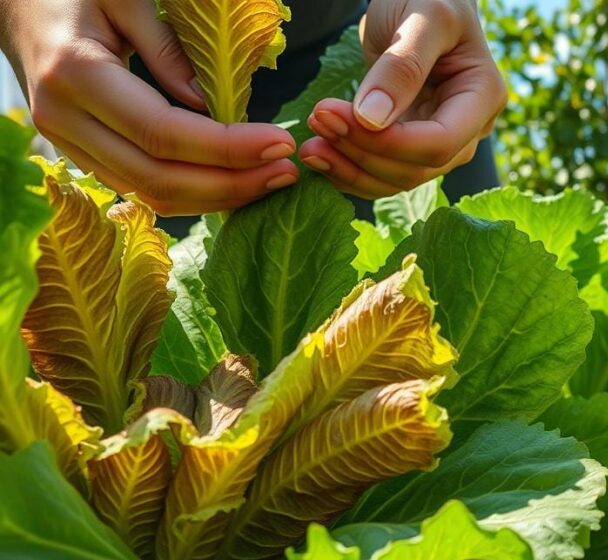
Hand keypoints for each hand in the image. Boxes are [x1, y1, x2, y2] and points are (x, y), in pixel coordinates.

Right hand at [0, 0, 298, 215]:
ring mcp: (67, 144)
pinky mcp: (80, 155)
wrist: (19, 6)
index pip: (163, 132)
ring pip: (149, 194)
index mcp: (75, 74)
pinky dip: (192, 193)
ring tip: (271, 181)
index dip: (227, 147)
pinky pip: (141, 188)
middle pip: (158, 177)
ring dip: (217, 197)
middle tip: (286, 173)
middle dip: (231, 184)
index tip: (281, 143)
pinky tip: (235, 181)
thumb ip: (168, 49)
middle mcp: (64, 120)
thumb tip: (213, 107)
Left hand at [299, 0, 505, 198]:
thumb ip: (401, 67)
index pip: (441, 142)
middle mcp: (469, 128)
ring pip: (398, 178)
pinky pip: (383, 172)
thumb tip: (372, 120)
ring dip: (351, 169)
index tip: (336, 116)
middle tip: (316, 122)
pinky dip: (349, 170)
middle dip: (363, 154)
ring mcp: (442, 140)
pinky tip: (320, 154)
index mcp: (482, 97)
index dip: (390, 143)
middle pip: (419, 167)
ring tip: (310, 146)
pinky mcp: (412, 143)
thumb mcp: (420, 17)